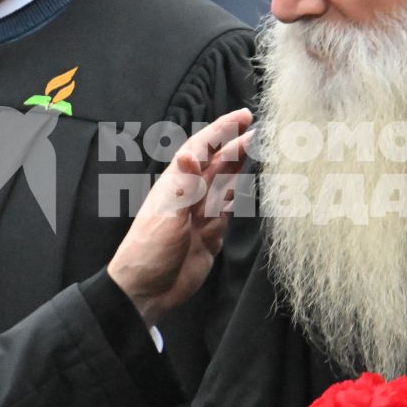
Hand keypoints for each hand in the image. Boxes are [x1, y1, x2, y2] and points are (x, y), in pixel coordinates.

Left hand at [108, 110, 252, 328]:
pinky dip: (237, 195)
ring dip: (239, 165)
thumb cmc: (150, 249)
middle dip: (236, 144)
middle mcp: (189, 195)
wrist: (146, 289)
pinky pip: (227, 209)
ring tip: (260, 148)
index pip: (201, 149)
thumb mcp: (167, 215)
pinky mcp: (209, 234)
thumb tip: (191, 154)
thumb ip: (184, 185)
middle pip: (216, 163)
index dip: (221, 130)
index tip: (242, 116)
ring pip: (224, 183)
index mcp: (176, 184)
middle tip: (260, 130)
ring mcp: (200, 214)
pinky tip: (246, 185)